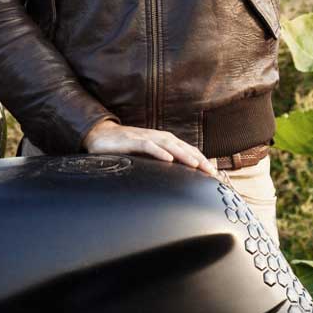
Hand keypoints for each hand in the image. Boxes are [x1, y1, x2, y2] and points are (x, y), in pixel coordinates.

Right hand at [82, 120, 216, 175]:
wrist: (100, 135)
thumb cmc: (124, 147)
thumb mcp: (145, 156)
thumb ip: (159, 163)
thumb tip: (175, 177)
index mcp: (162, 141)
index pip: (186, 149)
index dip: (201, 160)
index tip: (213, 174)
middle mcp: (157, 137)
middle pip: (182, 147)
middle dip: (198, 159)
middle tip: (211, 172)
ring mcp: (144, 137)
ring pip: (168, 145)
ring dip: (183, 154)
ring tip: (196, 165)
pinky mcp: (131, 141)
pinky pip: (147, 145)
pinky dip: (159, 151)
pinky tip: (168, 159)